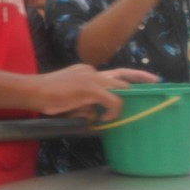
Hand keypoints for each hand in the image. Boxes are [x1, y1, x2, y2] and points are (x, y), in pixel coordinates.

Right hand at [35, 65, 158, 121]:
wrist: (34, 90)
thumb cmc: (45, 95)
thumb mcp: (69, 98)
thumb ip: (84, 103)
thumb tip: (95, 116)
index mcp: (85, 71)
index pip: (109, 74)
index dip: (123, 80)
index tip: (135, 83)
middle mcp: (92, 71)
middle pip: (122, 74)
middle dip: (140, 78)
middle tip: (155, 81)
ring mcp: (93, 78)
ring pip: (121, 87)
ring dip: (128, 99)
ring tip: (129, 109)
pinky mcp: (92, 89)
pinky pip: (113, 101)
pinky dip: (113, 112)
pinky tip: (105, 119)